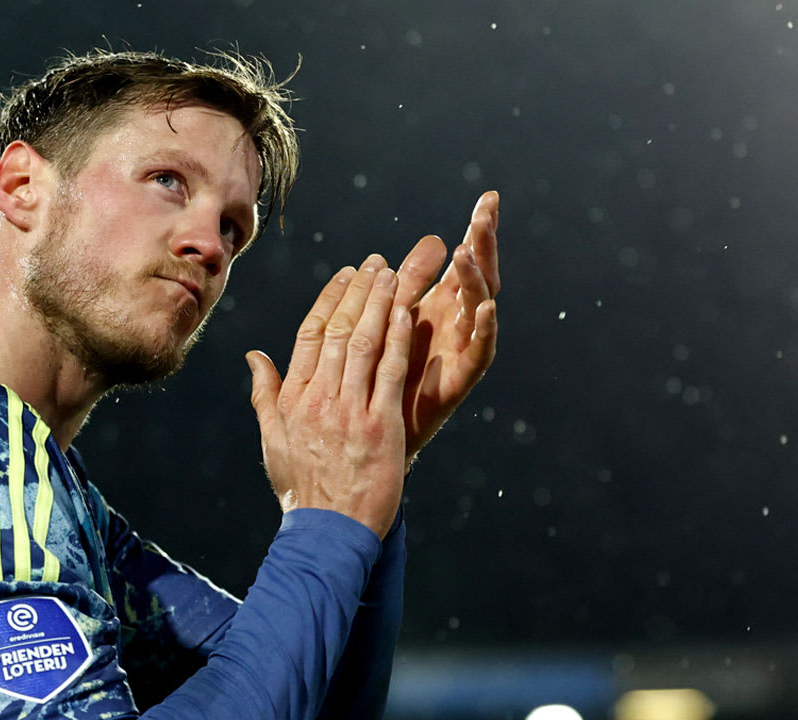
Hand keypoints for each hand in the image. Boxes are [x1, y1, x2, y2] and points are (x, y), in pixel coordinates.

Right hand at [245, 258, 413, 537]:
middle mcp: (318, 398)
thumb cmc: (301, 489)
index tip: (344, 275)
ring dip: (381, 305)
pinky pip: (390, 373)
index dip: (329, 300)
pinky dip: (399, 340)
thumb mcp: (273, 439)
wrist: (328, 530)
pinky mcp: (380, 426)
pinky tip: (408, 315)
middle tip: (375, 262)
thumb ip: (265, 393)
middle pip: (339, 331)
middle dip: (359, 291)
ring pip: (365, 344)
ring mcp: (349, 411)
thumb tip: (254, 356)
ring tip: (394, 275)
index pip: (310, 335)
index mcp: (293, 398)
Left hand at [392, 191, 500, 469]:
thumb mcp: (380, 324)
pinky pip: (479, 352)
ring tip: (468, 250)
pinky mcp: (462, 379)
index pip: (464, 260)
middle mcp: (457, 324)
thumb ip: (393, 290)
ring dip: (474, 277)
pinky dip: (483, 329)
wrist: (376, 442)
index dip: (477, 230)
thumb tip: (403, 250)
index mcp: (439, 307)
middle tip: (486, 211)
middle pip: (477, 276)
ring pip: (478, 307)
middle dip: (483, 243)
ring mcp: (462, 350)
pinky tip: (484, 307)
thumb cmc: (376, 383)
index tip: (488, 197)